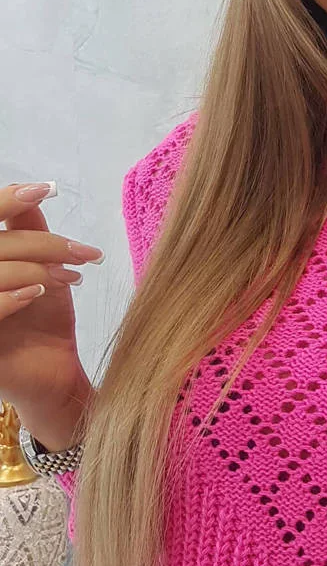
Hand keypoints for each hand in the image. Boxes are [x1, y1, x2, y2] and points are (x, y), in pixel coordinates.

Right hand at [0, 183, 102, 411]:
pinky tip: (36, 293)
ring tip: (68, 276)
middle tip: (81, 253)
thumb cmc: (43, 321)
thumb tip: (38, 189)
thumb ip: (30, 233)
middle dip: (41, 244)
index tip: (43, 190)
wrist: (54, 376)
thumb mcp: (42, 269)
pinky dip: (11, 296)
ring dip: (34, 269)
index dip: (7, 202)